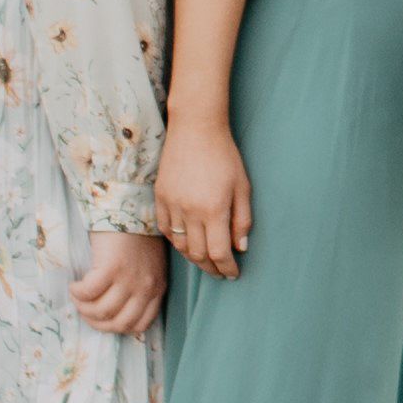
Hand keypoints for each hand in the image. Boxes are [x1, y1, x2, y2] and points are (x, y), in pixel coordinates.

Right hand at [74, 230, 168, 336]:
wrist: (129, 208)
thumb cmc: (136, 235)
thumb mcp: (148, 266)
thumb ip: (140, 287)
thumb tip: (116, 308)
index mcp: (156, 289)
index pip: (139, 325)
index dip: (116, 327)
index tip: (103, 319)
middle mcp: (145, 287)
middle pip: (118, 323)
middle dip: (96, 322)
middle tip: (84, 310)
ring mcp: (128, 279)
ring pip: (101, 311)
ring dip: (83, 308)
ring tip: (77, 296)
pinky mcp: (111, 268)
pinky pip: (89, 292)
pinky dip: (78, 293)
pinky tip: (74, 285)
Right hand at [156, 111, 252, 277]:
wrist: (195, 129)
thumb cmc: (225, 156)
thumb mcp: (243, 187)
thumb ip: (242, 219)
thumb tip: (240, 248)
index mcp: (214, 209)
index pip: (219, 252)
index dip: (227, 268)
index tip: (233, 274)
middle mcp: (190, 211)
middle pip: (198, 254)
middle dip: (211, 268)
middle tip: (221, 271)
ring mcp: (172, 205)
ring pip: (181, 245)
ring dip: (194, 258)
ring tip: (206, 260)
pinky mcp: (160, 198)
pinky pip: (166, 230)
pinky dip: (177, 241)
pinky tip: (187, 243)